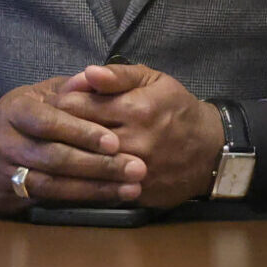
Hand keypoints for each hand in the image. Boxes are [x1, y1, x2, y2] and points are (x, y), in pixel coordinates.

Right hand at [0, 77, 144, 215]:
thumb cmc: (28, 117)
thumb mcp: (44, 94)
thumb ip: (72, 88)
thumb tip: (94, 77)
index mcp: (15, 110)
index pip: (48, 122)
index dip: (81, 132)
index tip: (114, 142)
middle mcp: (5, 142)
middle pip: (54, 157)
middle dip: (98, 165)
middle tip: (136, 168)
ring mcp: (4, 172)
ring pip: (53, 185)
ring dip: (95, 189)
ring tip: (131, 188)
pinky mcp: (9, 197)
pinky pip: (49, 201)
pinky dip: (82, 200)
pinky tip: (109, 198)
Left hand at [54, 63, 224, 207]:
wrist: (210, 151)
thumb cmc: (178, 109)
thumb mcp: (154, 81)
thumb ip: (119, 75)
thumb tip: (87, 73)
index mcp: (135, 109)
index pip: (76, 106)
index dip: (62, 102)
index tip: (60, 102)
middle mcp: (133, 142)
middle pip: (75, 136)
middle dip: (61, 129)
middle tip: (55, 125)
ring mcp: (134, 171)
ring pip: (84, 164)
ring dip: (71, 155)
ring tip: (64, 146)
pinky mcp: (135, 193)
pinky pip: (99, 186)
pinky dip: (88, 178)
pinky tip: (83, 168)